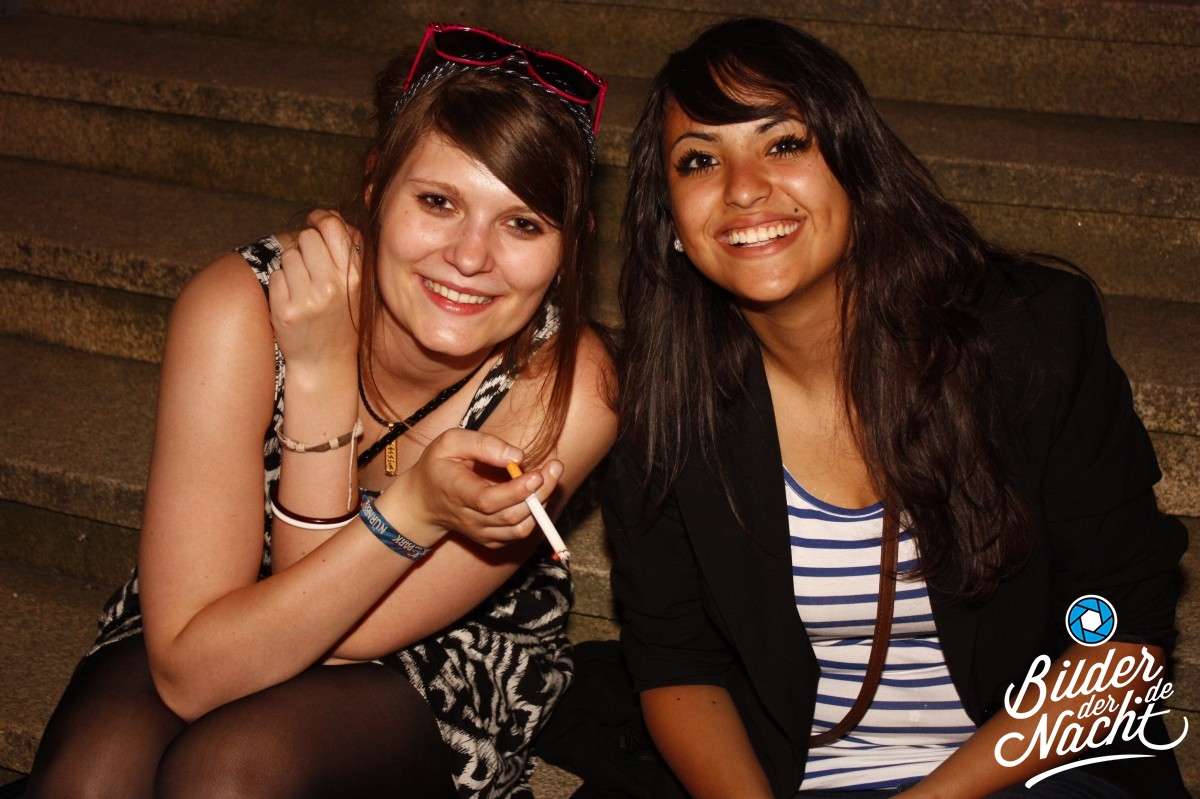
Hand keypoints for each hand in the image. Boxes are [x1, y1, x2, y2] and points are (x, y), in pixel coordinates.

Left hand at [267, 210, 361, 374]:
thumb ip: (348, 250)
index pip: (333, 227)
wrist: (325, 363)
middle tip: (311, 264)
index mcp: (354, 278)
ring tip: (303, 286)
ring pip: (289, 255)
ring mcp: (307, 300)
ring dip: (293, 265)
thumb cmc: (341, 318)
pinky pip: (276, 275)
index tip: (316, 222)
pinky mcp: (284, 310)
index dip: (321, 218)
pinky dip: (281, 283)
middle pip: (308, 237)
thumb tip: (328, 215)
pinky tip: (293, 299)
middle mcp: (332, 288)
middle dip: (306, 246)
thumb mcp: (357, 286)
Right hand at [387, 428, 563, 548]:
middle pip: (511, 515)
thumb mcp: (451, 442)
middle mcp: (468, 518)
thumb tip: (518, 457)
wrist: (424, 502)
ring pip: (520, 528)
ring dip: (542, 503)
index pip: (488, 500)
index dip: (516, 491)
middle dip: (540, 492)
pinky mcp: (490, 540)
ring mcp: (480, 533)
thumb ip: (483, 444)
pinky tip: (537, 492)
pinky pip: (519, 533)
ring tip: (550, 476)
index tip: (537, 474)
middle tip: (555, 467)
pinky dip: (535, 515)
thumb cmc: (439, 465)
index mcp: (456, 491)